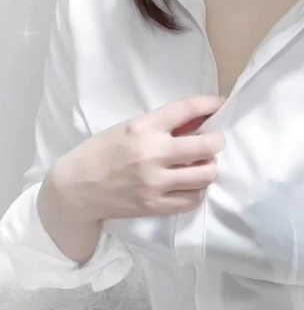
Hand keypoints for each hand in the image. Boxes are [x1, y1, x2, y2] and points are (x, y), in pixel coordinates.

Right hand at [50, 93, 226, 225]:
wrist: (76, 188)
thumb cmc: (102, 153)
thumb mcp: (128, 129)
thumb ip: (162, 125)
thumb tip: (199, 121)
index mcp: (142, 127)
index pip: (187, 108)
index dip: (212, 104)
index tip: (222, 103)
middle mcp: (151, 153)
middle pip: (207, 145)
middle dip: (217, 141)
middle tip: (214, 142)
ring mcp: (154, 182)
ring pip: (205, 175)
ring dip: (209, 168)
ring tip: (202, 166)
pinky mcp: (154, 205)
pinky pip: (192, 200)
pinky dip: (196, 191)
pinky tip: (190, 186)